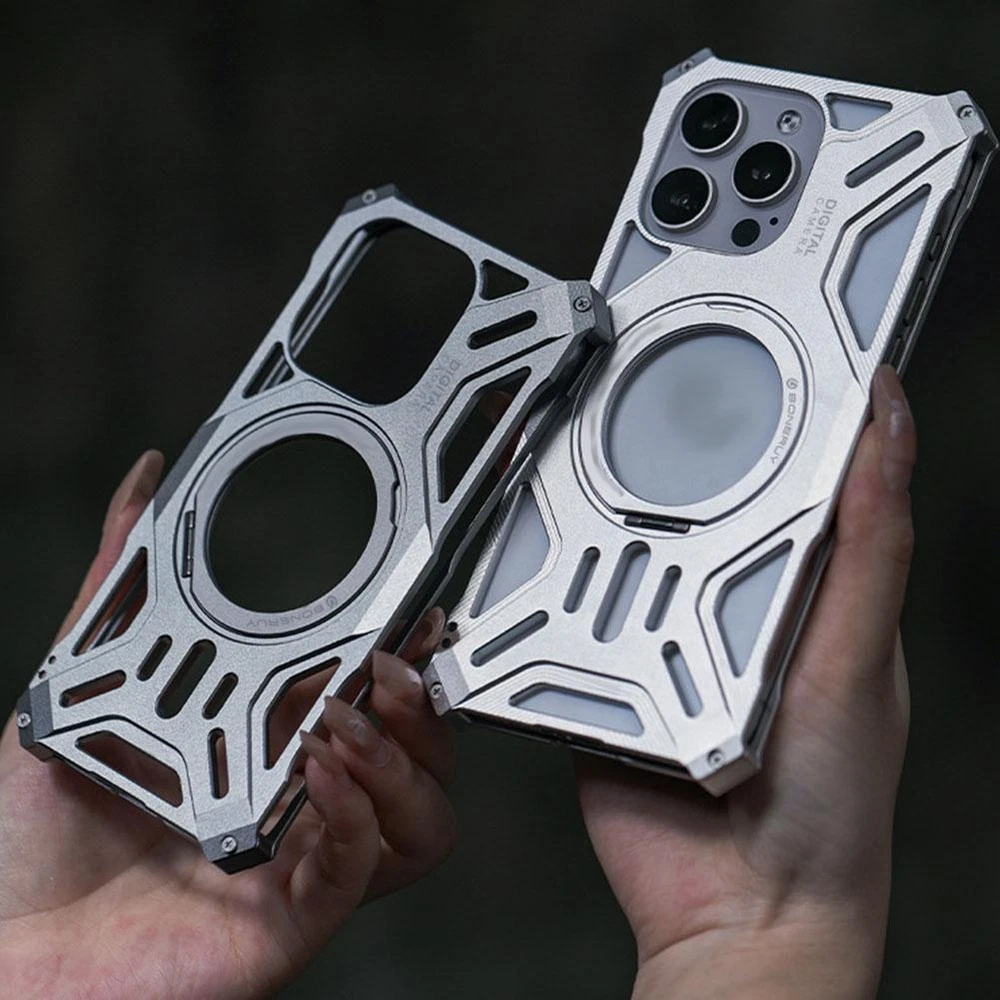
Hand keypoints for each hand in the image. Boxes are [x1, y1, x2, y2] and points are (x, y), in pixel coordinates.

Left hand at [0, 451, 456, 999]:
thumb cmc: (31, 836)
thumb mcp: (73, 686)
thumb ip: (112, 588)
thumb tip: (142, 487)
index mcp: (267, 753)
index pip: (371, 700)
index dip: (406, 656)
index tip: (410, 609)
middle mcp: (298, 805)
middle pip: (422, 757)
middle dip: (423, 704)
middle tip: (393, 662)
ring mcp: (301, 863)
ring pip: (422, 817)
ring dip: (403, 759)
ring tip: (350, 718)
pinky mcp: (290, 920)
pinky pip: (360, 868)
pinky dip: (355, 812)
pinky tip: (318, 770)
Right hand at [577, 366, 915, 998]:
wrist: (738, 910)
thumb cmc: (827, 801)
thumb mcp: (861, 657)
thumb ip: (867, 546)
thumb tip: (886, 426)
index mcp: (797, 575)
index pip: (783, 458)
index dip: (771, 383)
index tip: (747, 309)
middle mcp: (722, 591)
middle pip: (676, 486)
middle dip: (643, 419)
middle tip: (612, 349)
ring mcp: (653, 626)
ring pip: (606, 535)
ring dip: (571, 487)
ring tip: (542, 422)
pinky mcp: (594, 667)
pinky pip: (556, 608)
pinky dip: (530, 570)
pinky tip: (511, 530)